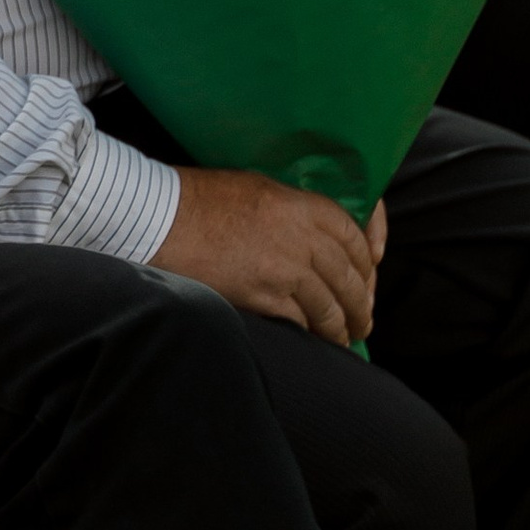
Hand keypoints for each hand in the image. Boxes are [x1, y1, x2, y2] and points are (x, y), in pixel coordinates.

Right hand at [151, 166, 384, 345]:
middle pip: (349, 277)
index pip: (353, 235)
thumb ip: (293, 212)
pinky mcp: (262, 296)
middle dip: (361, 303)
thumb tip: (313, 238)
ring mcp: (284, 269)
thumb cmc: (199, 198)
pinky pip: (300, 321)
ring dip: (341, 327)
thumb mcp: (257, 188)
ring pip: (330, 306)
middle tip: (364, 319)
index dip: (367, 260)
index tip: (370, 276)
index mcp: (302, 205)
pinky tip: (312, 341)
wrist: (160, 218)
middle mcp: (301, 238)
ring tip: (344, 338)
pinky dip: (310, 333)